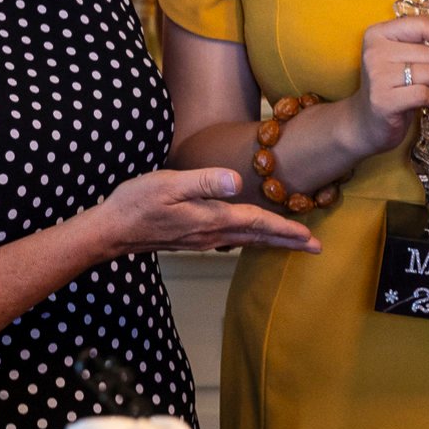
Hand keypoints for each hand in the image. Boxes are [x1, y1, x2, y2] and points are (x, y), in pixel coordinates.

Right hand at [93, 169, 320, 257]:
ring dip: (272, 242)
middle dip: (289, 242)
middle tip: (317, 248)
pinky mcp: (193, 238)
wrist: (111, 231)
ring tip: (293, 243)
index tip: (311, 237)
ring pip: (247, 240)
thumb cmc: (137, 203)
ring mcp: (202, 239)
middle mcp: (211, 234)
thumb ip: (204, 181)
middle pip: (258, 238)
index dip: (286, 229)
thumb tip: (236, 180)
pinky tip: (251, 237)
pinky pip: (232, 240)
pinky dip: (251, 239)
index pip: (258, 224)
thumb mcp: (169, 184)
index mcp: (211, 220)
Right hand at [346, 16, 428, 151]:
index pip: (420, 24)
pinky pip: (425, 94)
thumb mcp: (403, 60)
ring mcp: (377, 75)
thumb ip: (425, 49)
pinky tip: (428, 106)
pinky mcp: (383, 100)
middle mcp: (375, 50)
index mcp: (379, 33)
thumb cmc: (392, 88)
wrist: (365, 122)